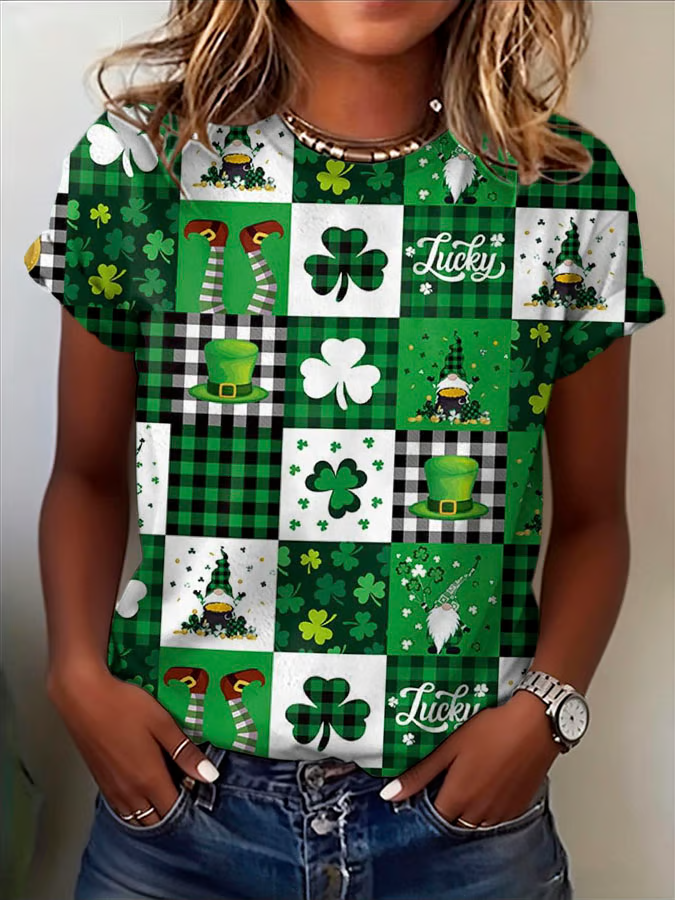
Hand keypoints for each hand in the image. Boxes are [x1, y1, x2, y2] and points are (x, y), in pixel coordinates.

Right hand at [48, 664, 218, 825]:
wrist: (83, 697)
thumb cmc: (125, 706)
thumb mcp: (162, 724)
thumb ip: (185, 752)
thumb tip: (210, 776)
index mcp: (149, 779)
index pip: (173, 810)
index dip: (189, 806)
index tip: (198, 791)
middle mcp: (129, 792)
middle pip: (155, 821)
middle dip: (172, 814)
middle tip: (183, 793)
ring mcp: (112, 790)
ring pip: (136, 819)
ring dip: (153, 815)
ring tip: (164, 794)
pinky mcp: (99, 782)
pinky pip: (121, 810)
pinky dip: (135, 810)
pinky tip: (141, 792)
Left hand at [380, 690, 560, 826]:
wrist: (535, 725)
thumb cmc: (492, 731)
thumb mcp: (449, 747)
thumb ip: (420, 774)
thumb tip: (390, 795)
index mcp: (458, 798)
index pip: (434, 818)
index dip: (428, 802)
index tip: (429, 786)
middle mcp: (479, 813)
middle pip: (455, 822)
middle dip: (448, 806)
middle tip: (450, 778)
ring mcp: (501, 813)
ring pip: (476, 822)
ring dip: (468, 809)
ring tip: (471, 778)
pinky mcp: (518, 807)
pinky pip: (497, 818)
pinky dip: (489, 807)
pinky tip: (490, 782)